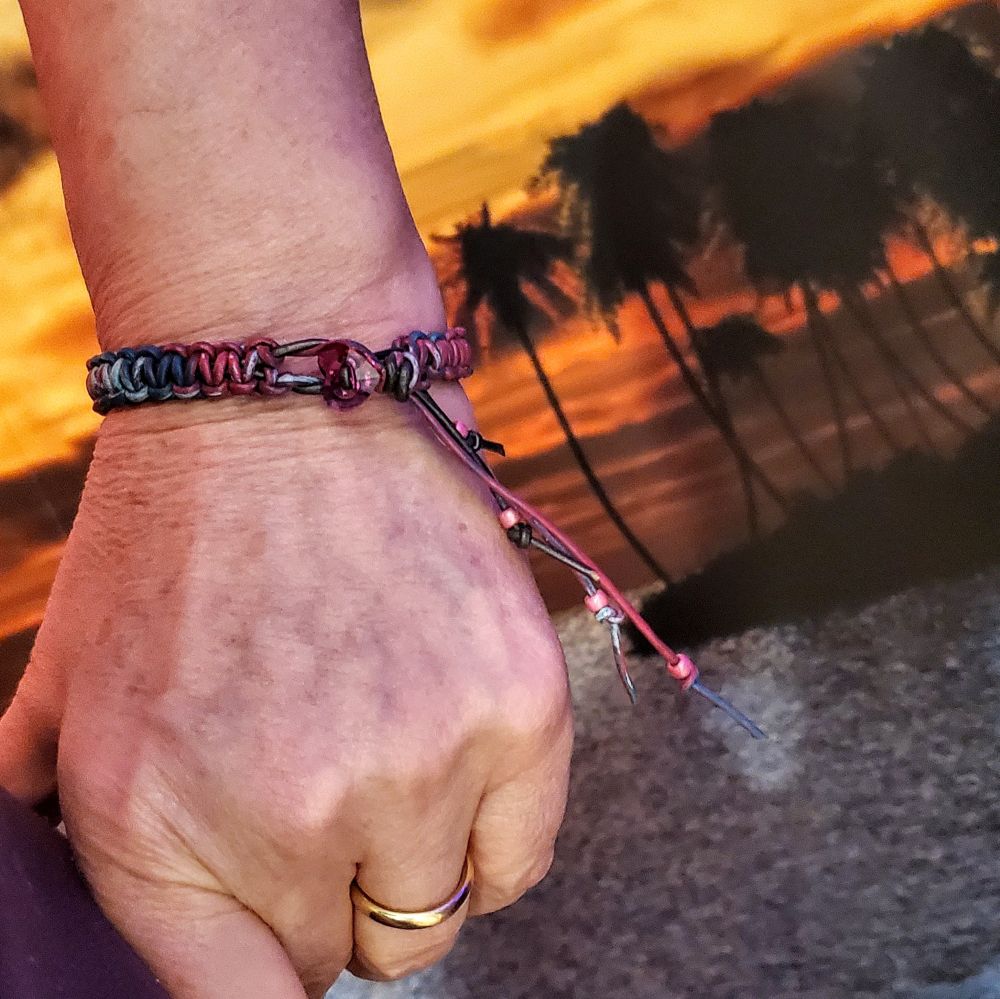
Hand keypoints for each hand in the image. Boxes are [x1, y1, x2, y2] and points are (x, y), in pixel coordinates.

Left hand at [0, 381, 572, 996]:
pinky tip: (451, 756)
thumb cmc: (177, 533)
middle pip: (340, 958)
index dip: (259, 964)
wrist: (288, 393)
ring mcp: (420, 761)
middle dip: (322, 894)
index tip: (276, 924)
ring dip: (404, 862)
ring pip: (430, 916)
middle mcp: (292, 812)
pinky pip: (519, 859)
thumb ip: (53, 821)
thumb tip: (64, 915)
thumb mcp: (68, 683)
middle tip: (320, 799)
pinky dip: (487, 834)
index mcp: (155, 823)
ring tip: (386, 763)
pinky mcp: (521, 708)